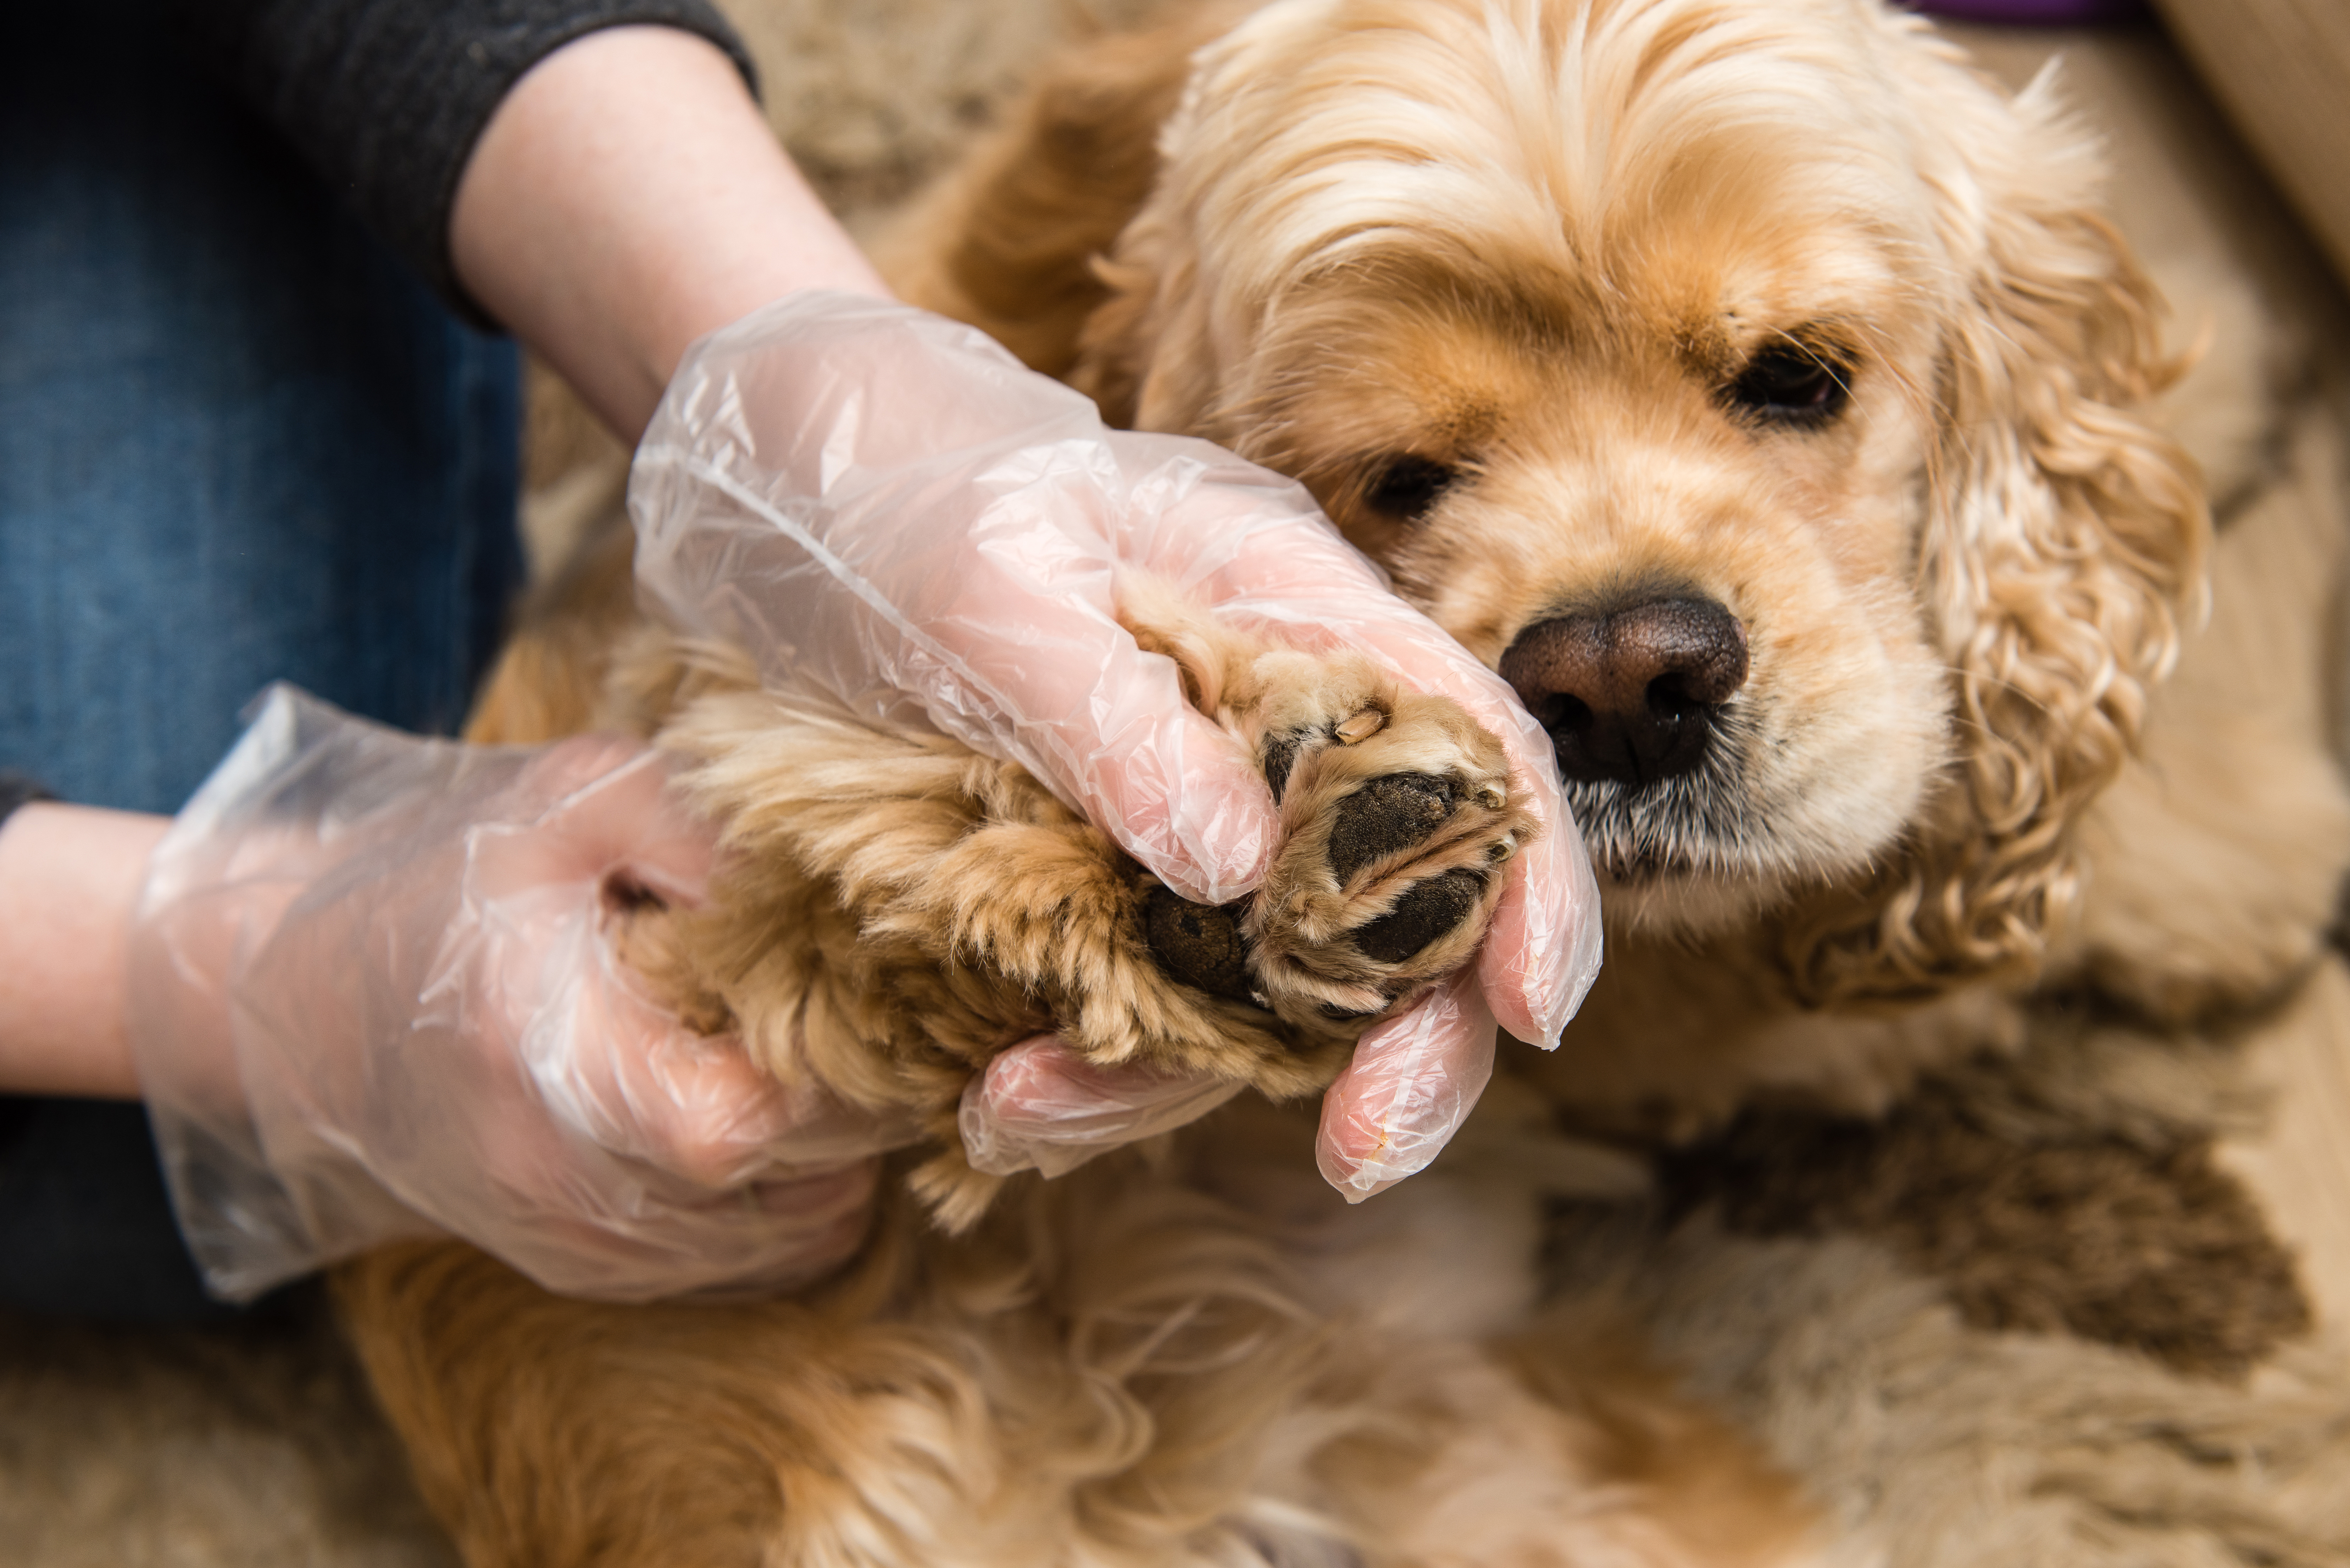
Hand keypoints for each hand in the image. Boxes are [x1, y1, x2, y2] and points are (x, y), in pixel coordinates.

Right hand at [127, 686, 912, 1301]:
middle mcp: (564, 1183)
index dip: (828, 1059)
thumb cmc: (450, 881)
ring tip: (801, 1053)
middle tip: (849, 1012)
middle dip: (855, 1100)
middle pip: (795, 1186)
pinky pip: (759, 1262)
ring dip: (837, 1151)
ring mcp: (583, 1245)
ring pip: (797, 1235)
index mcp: (547, 1059)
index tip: (839, 985)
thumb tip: (819, 871)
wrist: (311, 1003)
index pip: (744, 1119)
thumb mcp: (566, 802)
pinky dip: (796, 1197)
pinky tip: (764, 1108)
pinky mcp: (597, 1271)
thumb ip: (692, 824)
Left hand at [632, 293, 1602, 1197]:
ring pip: (1262, 992)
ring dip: (1172, 1085)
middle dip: (1400, 1049)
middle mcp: (1276, 735)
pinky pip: (1147, 1008)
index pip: (1475, 755)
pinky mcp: (1111, 887)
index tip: (1526, 1019)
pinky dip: (1087, 1073)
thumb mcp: (983, 581)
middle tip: (1357, 1162)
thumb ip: (1111, 713)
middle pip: (1406, 908)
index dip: (1530, 889)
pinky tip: (991, 1101)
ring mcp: (1197, 819)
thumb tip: (1241, 868)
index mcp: (1298, 618)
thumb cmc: (900, 496)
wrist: (789, 498)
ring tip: (1014, 1117)